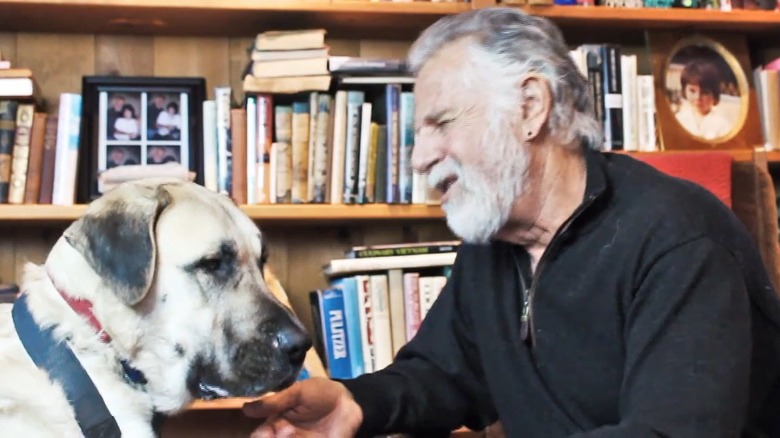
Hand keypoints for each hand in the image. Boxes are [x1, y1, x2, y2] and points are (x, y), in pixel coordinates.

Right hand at [242, 377, 362, 437]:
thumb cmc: (321, 393)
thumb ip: (274, 402)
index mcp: (277, 422)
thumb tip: (245, 408)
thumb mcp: (298, 393)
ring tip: (293, 433)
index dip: (260, 436)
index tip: (266, 433)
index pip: (260, 435)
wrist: (350, 404)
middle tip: (284, 433)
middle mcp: (284, 436)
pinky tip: (303, 437)